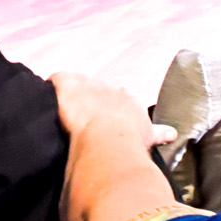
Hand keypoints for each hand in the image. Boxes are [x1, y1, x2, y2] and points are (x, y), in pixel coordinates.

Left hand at [51, 72, 175, 146]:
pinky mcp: (68, 86)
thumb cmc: (131, 141)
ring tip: (62, 105)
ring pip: (79, 83)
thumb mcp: (150, 136)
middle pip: (100, 88)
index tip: (110, 113)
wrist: (110, 138)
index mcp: (130, 100)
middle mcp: (111, 89)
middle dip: (93, 97)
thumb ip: (160, 133)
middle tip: (84, 112)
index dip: (114, 103)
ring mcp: (90, 86)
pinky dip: (52, 84)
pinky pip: (58, 79)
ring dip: (71, 93)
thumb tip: (174, 133)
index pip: (123, 95)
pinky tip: (47, 91)